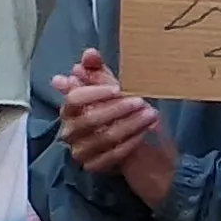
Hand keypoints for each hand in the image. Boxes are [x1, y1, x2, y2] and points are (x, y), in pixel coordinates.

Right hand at [55, 51, 174, 205]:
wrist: (144, 152)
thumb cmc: (124, 116)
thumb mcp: (114, 90)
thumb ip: (98, 71)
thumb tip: (89, 53)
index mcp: (69, 109)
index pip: (74, 99)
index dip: (95, 93)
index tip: (118, 88)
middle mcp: (69, 131)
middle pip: (90, 118)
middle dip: (118, 109)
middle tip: (141, 101)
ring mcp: (80, 151)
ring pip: (103, 137)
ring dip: (129, 125)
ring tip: (151, 115)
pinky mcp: (94, 167)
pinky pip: (111, 156)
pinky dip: (130, 143)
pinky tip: (144, 134)